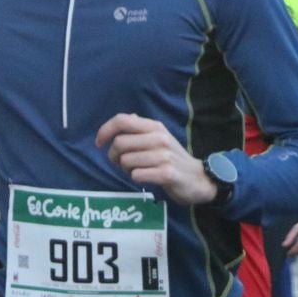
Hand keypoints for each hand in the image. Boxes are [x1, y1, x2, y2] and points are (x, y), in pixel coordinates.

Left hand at [96, 113, 215, 204]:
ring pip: (126, 161)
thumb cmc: (173, 159)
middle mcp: (159, 138)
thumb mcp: (160, 138)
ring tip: (138, 171)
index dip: (105, 130)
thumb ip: (142, 129)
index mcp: (155, 127)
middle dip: (114, 156)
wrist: (198, 179)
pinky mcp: (166, 173)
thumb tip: (128, 117)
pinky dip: (137, 178)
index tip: (99, 143)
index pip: (122, 120)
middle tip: (122, 164)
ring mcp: (164, 155)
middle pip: (119, 143)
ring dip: (126, 170)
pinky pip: (137, 175)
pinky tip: (146, 178)